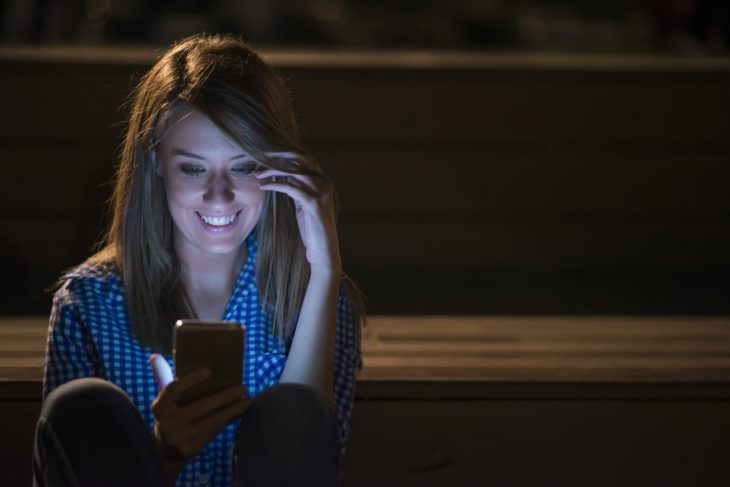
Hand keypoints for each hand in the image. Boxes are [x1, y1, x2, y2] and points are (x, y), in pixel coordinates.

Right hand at [149, 364, 251, 482]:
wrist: (165, 450)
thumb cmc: (170, 416)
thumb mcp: (165, 401)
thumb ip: (165, 379)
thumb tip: (156, 356)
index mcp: (160, 407)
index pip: (174, 389)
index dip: (191, 379)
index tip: (209, 370)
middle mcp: (168, 423)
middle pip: (201, 406)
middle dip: (225, 396)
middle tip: (243, 387)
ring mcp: (179, 438)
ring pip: (212, 420)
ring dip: (233, 409)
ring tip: (248, 399)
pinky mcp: (191, 448)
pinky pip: (214, 431)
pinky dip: (229, 420)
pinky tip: (240, 411)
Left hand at [256, 153, 341, 274]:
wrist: (323, 250)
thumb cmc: (312, 229)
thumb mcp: (304, 204)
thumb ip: (298, 188)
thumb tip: (284, 176)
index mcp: (324, 180)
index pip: (305, 157)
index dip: (285, 153)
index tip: (267, 155)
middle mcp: (325, 182)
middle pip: (301, 157)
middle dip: (279, 155)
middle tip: (260, 157)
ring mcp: (321, 192)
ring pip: (294, 171)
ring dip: (272, 170)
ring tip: (257, 174)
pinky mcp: (314, 203)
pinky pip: (290, 187)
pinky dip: (274, 184)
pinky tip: (263, 186)